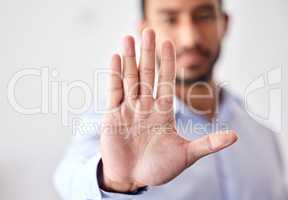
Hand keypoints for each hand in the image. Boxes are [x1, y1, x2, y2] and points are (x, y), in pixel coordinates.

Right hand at [100, 29, 237, 192]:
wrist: (132, 180)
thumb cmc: (158, 169)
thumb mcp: (185, 156)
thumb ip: (207, 143)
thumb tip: (234, 136)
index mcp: (162, 113)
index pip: (166, 82)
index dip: (168, 63)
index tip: (169, 43)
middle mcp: (145, 107)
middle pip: (147, 74)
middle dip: (148, 53)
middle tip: (148, 30)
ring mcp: (128, 109)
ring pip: (129, 78)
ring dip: (129, 58)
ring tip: (129, 37)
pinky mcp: (112, 115)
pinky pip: (114, 92)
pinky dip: (114, 76)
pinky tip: (115, 58)